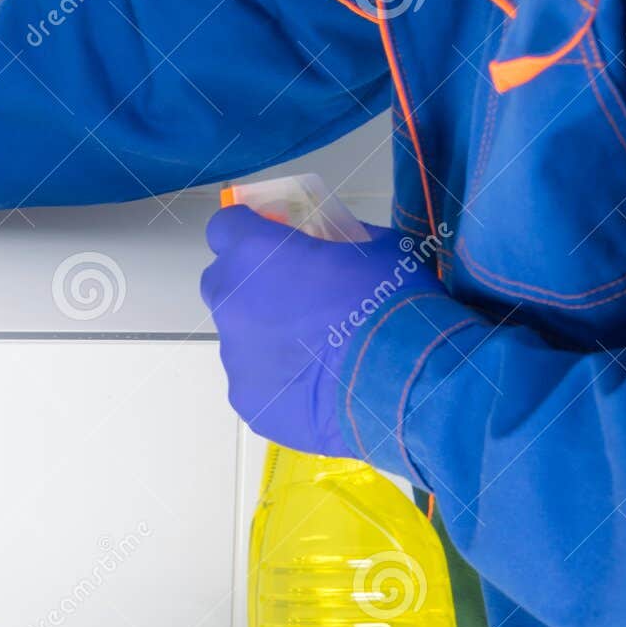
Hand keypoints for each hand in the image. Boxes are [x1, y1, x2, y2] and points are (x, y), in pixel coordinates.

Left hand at [200, 206, 442, 456]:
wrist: (401, 383)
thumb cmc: (391, 303)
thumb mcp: (379, 249)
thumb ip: (342, 242)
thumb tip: (338, 250)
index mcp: (255, 253)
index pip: (225, 227)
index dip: (248, 232)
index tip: (272, 242)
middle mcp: (230, 302)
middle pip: (223, 283)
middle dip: (251, 284)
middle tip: (297, 298)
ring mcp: (234, 355)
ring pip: (240, 337)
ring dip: (268, 336)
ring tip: (320, 353)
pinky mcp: (246, 398)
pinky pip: (257, 381)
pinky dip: (280, 381)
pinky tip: (320, 386)